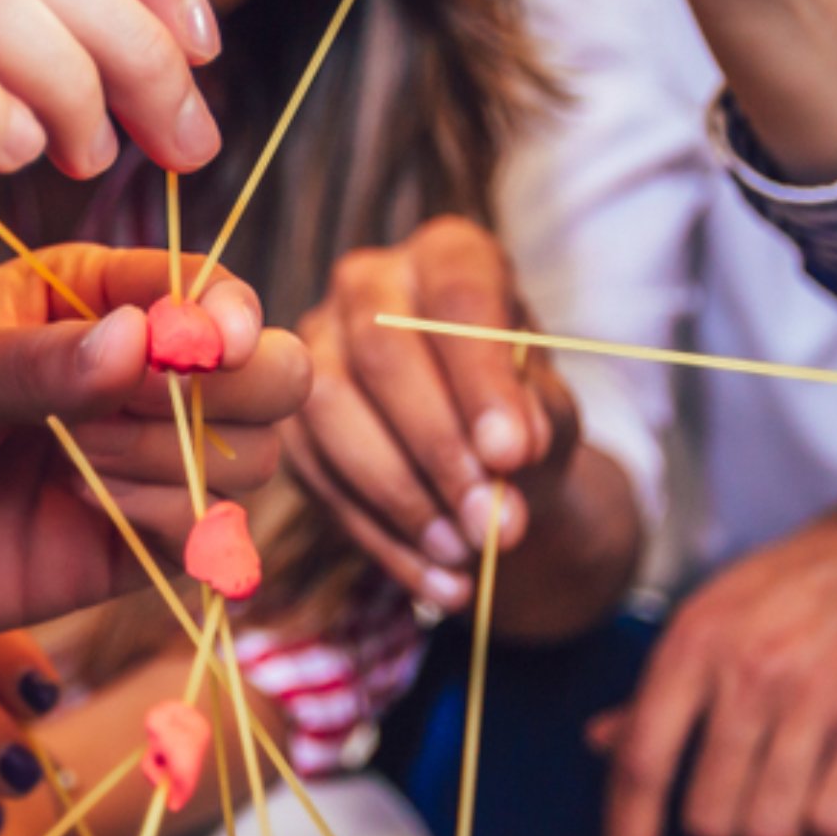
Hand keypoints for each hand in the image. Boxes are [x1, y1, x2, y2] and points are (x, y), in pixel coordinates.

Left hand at [0, 244, 310, 646]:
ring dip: (181, 455)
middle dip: (228, 390)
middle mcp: (120, 376)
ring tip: (78, 457)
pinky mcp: (110, 552)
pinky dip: (173, 522)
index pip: (209, 290)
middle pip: (264, 376)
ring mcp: (122, 466)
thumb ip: (41, 360)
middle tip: (132, 403)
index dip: (232, 314)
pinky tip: (85, 502)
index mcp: (84, 294)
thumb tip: (150, 338)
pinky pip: (201, 540)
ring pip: (249, 461)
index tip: (213, 338)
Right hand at [283, 217, 578, 610]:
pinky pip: (314, 471)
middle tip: (490, 525)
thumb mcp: (549, 412)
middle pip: (382, 346)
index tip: (514, 454)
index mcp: (449, 254)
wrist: (487, 461)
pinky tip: (435, 581)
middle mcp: (367, 280)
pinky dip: (379, 536)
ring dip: (401, 495)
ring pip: (330, 406)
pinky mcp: (287, 415)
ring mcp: (313, 342)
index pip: (458, 296)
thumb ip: (536, 421)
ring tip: (462, 557)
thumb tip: (511, 452)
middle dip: (436, 445)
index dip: (482, 376)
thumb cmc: (523, 417)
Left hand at [589, 464, 836, 835]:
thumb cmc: (810, 585)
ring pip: (771, 833)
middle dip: (730, 829)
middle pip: (708, 817)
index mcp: (692, 640)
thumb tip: (601, 743)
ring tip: (802, 801)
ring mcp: (817, 697)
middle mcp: (747, 670)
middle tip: (758, 796)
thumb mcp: (720, 613)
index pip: (640, 762)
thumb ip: (664, 687)